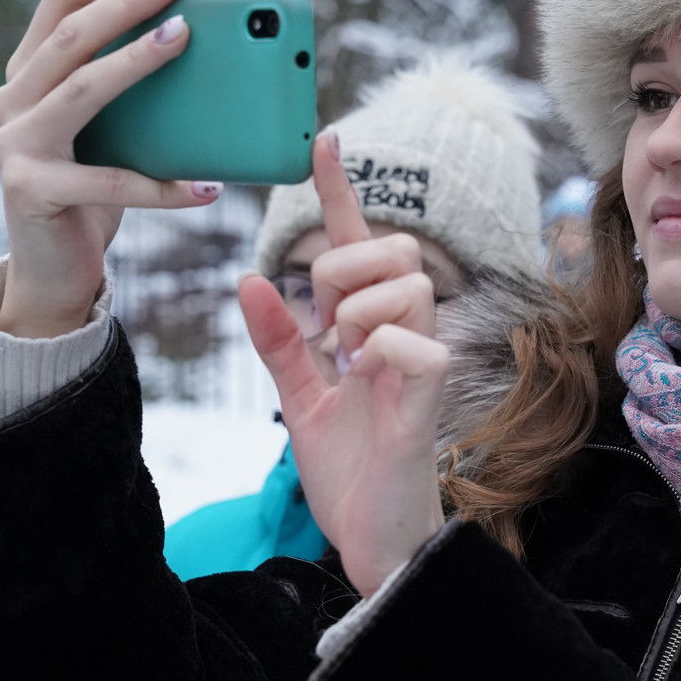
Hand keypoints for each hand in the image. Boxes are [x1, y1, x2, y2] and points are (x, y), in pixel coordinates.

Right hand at [0, 0, 219, 337]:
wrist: (53, 271)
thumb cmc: (93, 191)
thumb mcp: (112, 130)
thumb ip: (132, 90)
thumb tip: (204, 46)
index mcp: (28, 72)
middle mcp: (11, 99)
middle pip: (71, 34)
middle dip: (128, 1)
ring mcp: (14, 145)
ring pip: (82, 89)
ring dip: (136, 60)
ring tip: (186, 41)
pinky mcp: (32, 191)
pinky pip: (109, 182)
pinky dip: (165, 188)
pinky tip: (208, 187)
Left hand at [239, 132, 448, 595]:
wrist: (370, 542)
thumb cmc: (350, 473)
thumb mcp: (300, 402)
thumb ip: (279, 344)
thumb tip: (248, 280)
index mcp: (370, 330)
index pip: (359, 246)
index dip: (340, 192)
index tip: (326, 138)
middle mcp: (403, 334)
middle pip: (390, 248)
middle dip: (343, 271)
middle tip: (327, 331)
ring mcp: (423, 360)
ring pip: (403, 284)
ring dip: (356, 316)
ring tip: (349, 364)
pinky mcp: (432, 395)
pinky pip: (410, 342)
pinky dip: (376, 355)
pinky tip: (367, 384)